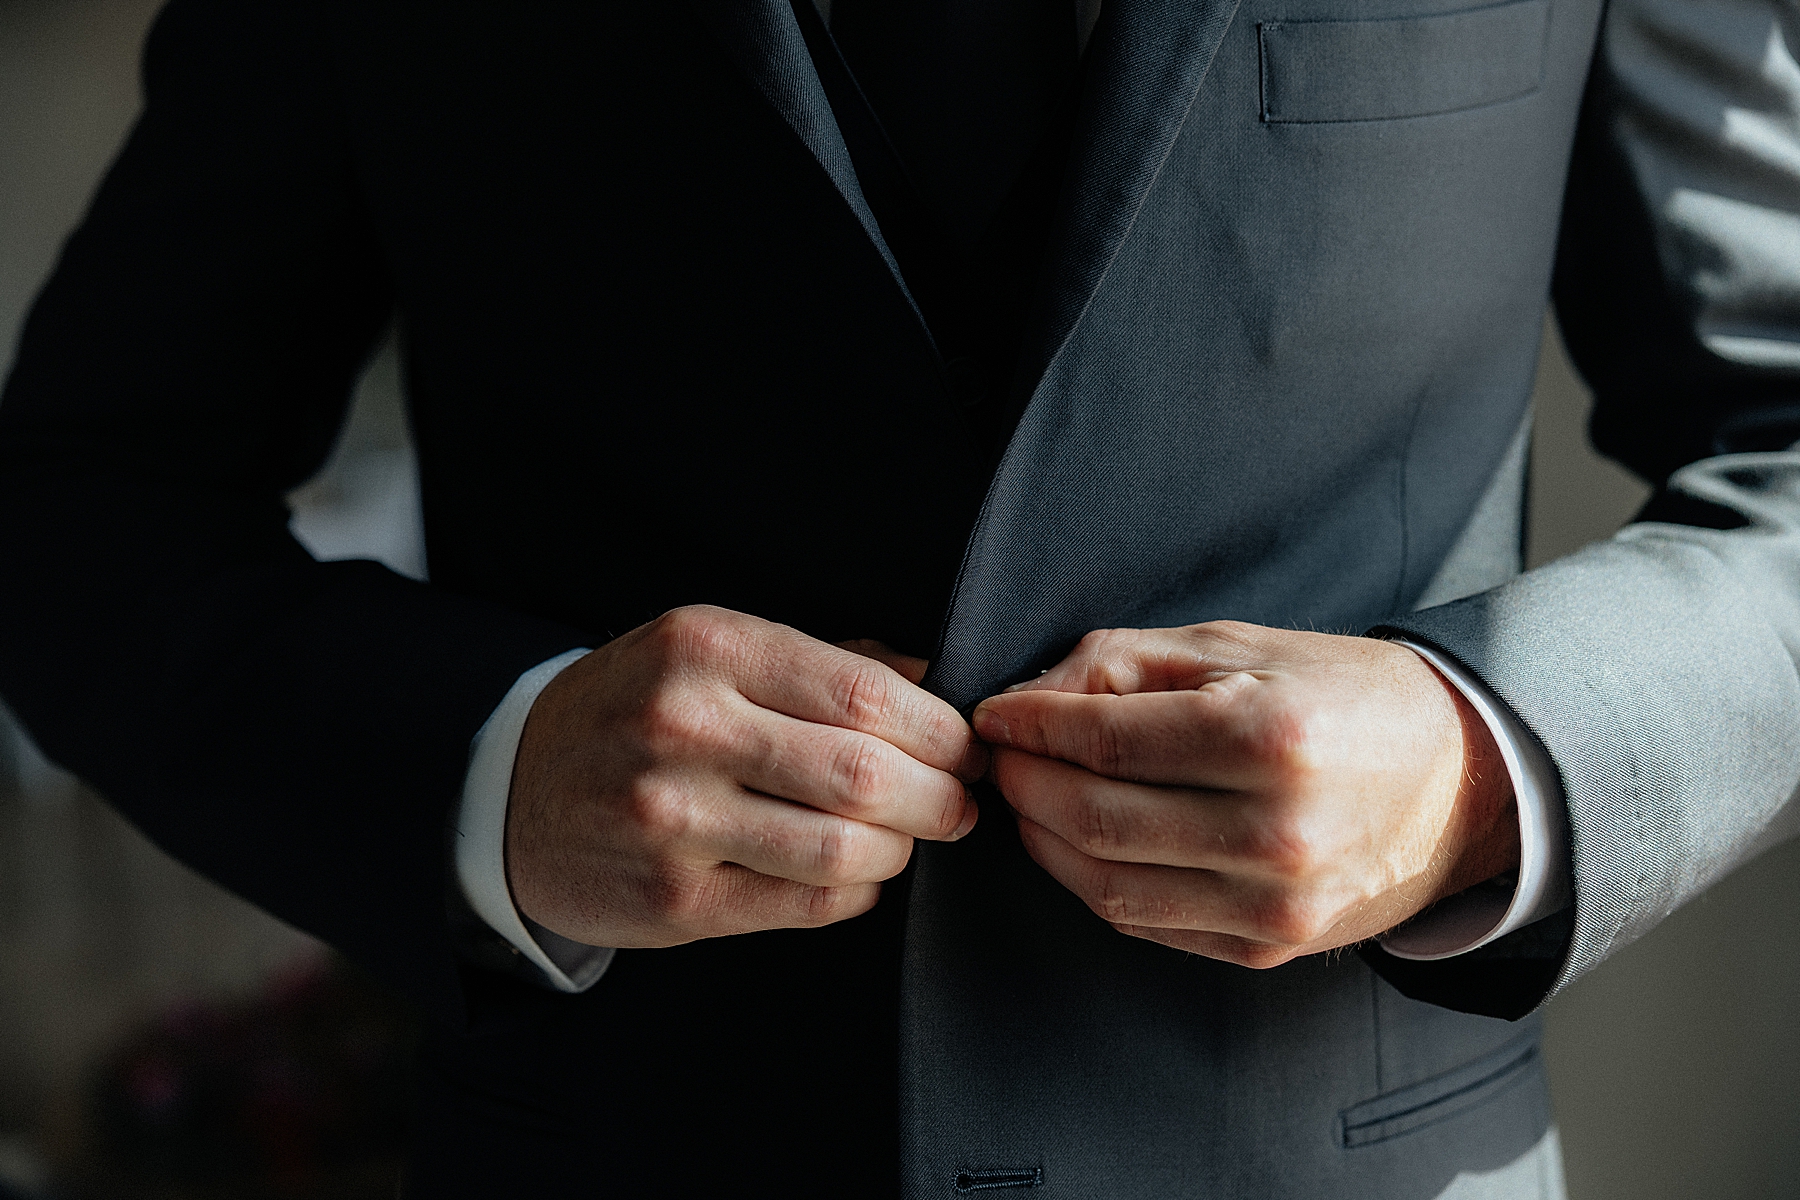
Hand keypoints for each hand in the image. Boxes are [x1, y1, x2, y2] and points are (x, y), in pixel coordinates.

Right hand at [506, 605, 984, 947]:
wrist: (511, 791)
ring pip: (845, 849)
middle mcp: (686, 729)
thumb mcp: (712, 650)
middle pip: (864, 773)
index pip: (864, 694)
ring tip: (906, 836)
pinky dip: (855, 891)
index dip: (941, 730)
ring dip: (901, 848)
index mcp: (707, 648)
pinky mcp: (674, 899)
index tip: (966, 745)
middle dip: (940, 795)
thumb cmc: (634, 710)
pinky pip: (808, 905)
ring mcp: (674, 820)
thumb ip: (824, 662)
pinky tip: (853, 871)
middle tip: (959, 800)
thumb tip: (937, 688)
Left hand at [971, 622, 1516, 967]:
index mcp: (1270, 735)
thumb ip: (1125, 662)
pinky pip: (1147, 923)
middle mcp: (1277, 830)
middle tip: (1002, 759)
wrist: (1462, 781)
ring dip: (1045, 842)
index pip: (1106, 739)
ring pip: (1109, 886)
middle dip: (1026, 786)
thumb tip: (1028, 699)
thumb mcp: (1241, 646)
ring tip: (1032, 799)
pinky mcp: (1270, 947)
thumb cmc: (1344, 697)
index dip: (1030, 727)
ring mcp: (1276, 903)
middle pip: (1095, 818)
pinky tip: (1083, 843)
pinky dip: (1096, 883)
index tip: (995, 716)